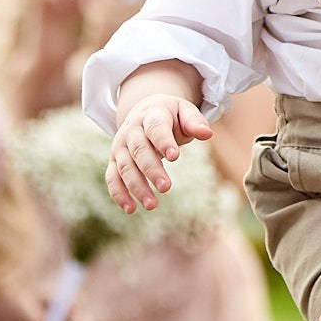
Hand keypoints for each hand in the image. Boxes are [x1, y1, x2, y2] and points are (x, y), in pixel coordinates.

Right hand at [106, 93, 212, 212]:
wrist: (145, 110)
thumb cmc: (171, 115)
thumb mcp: (185, 111)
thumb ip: (194, 122)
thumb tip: (207, 133)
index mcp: (151, 115)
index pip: (156, 128)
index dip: (164, 141)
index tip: (175, 157)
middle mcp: (131, 130)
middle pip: (139, 150)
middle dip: (151, 170)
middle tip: (166, 187)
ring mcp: (120, 146)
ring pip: (125, 167)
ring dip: (136, 186)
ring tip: (151, 205)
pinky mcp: (114, 160)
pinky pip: (112, 177)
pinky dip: (118, 193)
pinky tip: (130, 209)